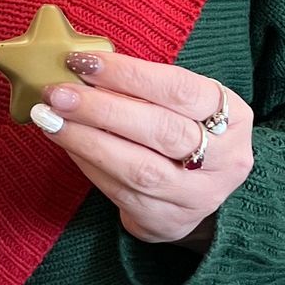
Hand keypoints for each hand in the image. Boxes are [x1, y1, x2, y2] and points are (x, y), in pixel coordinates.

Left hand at [29, 52, 251, 244]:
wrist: (202, 191)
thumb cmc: (185, 130)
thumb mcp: (183, 104)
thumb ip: (143, 87)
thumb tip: (82, 67)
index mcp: (234, 117)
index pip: (179, 90)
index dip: (130, 74)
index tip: (84, 62)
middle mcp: (224, 160)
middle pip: (161, 131)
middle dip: (102, 109)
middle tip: (58, 93)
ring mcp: (198, 196)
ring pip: (139, 169)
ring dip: (87, 140)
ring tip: (49, 118)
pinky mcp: (167, 222)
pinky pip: (121, 193)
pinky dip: (88, 165)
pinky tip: (65, 144)